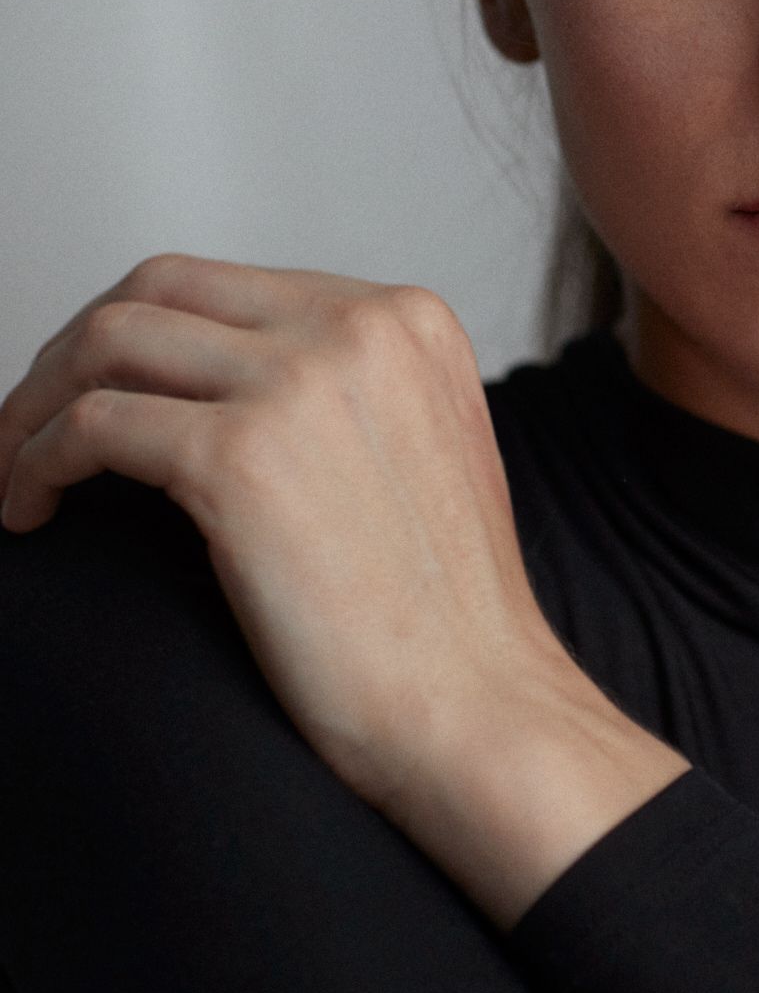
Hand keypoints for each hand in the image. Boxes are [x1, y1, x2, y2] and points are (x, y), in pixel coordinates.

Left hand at [0, 255, 686, 921]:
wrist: (478, 707)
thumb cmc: (445, 620)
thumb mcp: (422, 451)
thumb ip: (345, 392)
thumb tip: (216, 385)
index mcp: (408, 319)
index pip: (227, 284)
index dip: (141, 337)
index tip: (95, 394)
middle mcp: (358, 328)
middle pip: (157, 288)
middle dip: (73, 353)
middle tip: (31, 425)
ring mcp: (299, 383)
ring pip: (109, 342)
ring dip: (37, 406)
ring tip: (16, 471)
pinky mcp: (240, 457)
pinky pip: (91, 426)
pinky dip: (37, 463)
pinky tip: (31, 512)